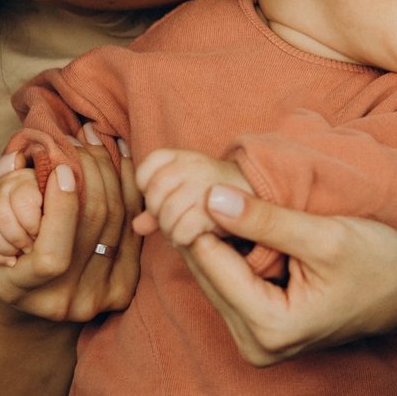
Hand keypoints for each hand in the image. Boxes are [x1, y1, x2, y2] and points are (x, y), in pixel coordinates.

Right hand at [0, 126, 141, 324]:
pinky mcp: (124, 287)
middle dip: (91, 172)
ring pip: (118, 221)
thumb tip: (16, 160)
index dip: (62, 210)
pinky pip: (134, 227)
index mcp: (19, 289)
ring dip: (110, 172)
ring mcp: (98, 296)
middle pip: (94, 227)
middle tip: (79, 140)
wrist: (32, 297)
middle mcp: (63, 300)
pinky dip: (129, 187)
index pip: (53, 258)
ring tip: (95, 142)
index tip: (61, 170)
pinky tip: (120, 158)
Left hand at [132, 149, 253, 248]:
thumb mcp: (187, 190)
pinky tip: (190, 238)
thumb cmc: (218, 195)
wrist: (259, 196)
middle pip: (155, 192)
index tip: (160, 198)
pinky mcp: (215, 210)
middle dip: (157, 213)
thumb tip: (137, 226)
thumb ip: (160, 206)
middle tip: (169, 221)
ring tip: (179, 231)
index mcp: (185, 157)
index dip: (146, 187)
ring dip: (169, 229)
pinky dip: (181, 238)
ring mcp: (205, 187)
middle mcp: (194, 167)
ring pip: (167, 214)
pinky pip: (182, 230)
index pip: (148, 168)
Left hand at [176, 185, 396, 366]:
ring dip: (219, 241)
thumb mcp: (325, 235)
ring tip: (238, 207)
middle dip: (210, 230)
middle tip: (223, 189)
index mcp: (269, 328)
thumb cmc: (377, 264)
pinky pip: (227, 286)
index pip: (210, 261)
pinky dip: (231, 256)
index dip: (207, 217)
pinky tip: (247, 232)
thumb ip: (266, 220)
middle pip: (205, 272)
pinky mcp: (257, 334)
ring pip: (212, 278)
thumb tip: (211, 198)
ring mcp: (255, 344)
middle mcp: (254, 346)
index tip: (214, 183)